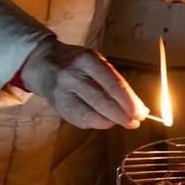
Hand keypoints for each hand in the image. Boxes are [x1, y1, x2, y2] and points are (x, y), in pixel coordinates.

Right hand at [19, 38, 149, 129]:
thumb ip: (115, 82)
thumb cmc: (78, 63)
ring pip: (91, 115)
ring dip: (110, 122)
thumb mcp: (96, 62)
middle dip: (121, 115)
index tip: (141, 112)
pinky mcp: (58, 107)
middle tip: (135, 122)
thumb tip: (138, 107)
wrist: (43, 64)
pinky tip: (105, 121)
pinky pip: (81, 121)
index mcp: (86, 60)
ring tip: (123, 122)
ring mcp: (62, 93)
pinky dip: (97, 123)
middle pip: (101, 101)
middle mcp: (72, 76)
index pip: (112, 83)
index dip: (128, 101)